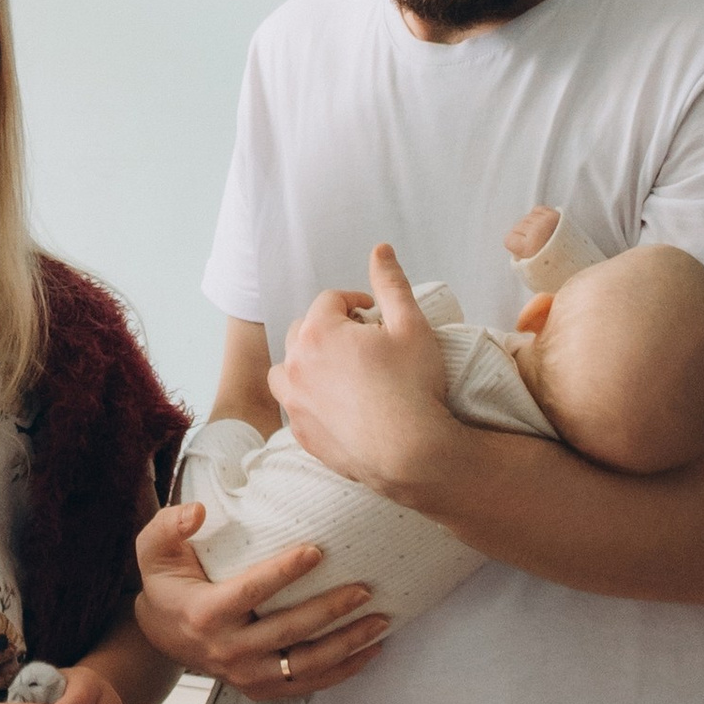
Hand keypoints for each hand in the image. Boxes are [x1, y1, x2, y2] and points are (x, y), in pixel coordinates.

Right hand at [133, 499, 385, 700]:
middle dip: (330, 610)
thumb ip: (169, 524)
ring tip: (380, 620)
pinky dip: (343, 671)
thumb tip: (198, 511)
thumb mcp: (153, 549)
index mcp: (205, 614)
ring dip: (347, 644)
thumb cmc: (166, 583)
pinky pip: (308, 685)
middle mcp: (227, 650)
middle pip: (288, 631)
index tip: (317, 551)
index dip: (284, 572)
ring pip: (305, 665)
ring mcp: (245, 675)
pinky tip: (371, 651)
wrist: (161, 635)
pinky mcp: (260, 689)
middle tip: (366, 589)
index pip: (251, 592)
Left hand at [269, 248, 460, 503]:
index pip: (330, 301)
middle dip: (330, 329)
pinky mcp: (300, 434)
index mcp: (318, 333)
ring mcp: (294, 403)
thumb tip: (380, 249)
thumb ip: (391, 283)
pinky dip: (310, 397)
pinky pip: (296, 405)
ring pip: (289, 368)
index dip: (356, 303)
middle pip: (304, 330)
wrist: (412, 454)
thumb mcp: (412, 326)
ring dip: (309, 361)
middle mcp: (295, 365)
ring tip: (342, 370)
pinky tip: (342, 403)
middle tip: (365, 343)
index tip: (375, 315)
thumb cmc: (415, 388)